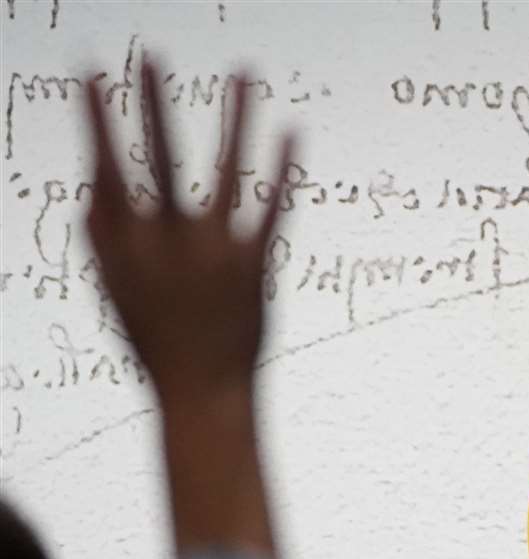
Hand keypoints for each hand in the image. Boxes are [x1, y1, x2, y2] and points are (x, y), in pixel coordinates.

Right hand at [83, 59, 292, 405]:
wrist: (203, 393)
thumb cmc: (155, 340)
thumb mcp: (114, 289)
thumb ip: (102, 237)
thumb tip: (95, 184)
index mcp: (124, 243)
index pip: (107, 166)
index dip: (98, 120)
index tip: (92, 74)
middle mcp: (167, 239)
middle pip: (159, 156)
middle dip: (152, 101)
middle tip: (150, 52)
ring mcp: (213, 248)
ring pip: (225, 168)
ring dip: (236, 117)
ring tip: (244, 71)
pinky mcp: (254, 263)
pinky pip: (271, 206)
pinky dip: (282, 168)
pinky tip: (292, 131)